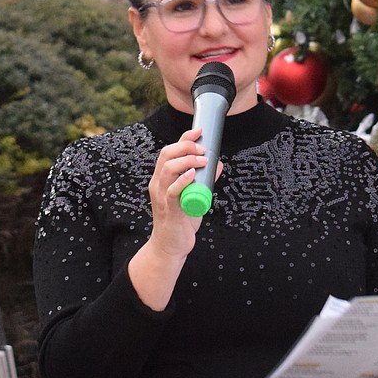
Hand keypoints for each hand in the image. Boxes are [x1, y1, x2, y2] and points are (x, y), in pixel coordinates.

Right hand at [147, 128, 220, 255]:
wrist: (170, 246)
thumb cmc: (181, 221)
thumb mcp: (195, 196)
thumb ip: (205, 180)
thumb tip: (218, 163)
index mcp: (162, 178)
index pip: (169, 151)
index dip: (184, 139)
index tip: (199, 131)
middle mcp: (158, 184)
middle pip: (166, 155)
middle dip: (186, 147)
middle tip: (204, 150)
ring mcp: (161, 196)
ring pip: (168, 169)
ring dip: (187, 161)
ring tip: (202, 161)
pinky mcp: (168, 209)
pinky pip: (172, 191)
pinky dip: (183, 180)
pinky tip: (193, 174)